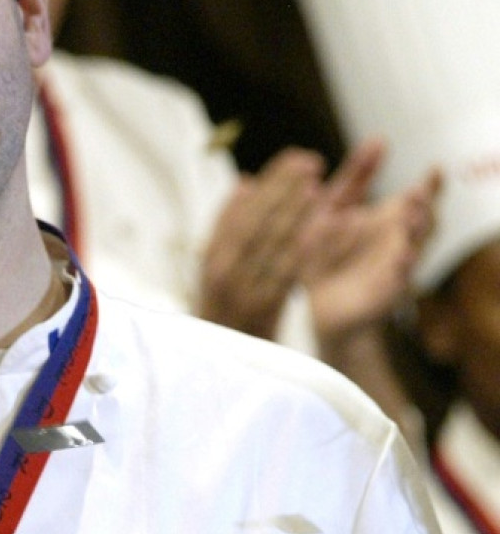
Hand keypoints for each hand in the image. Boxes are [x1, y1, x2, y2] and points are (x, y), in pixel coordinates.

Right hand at [197, 148, 324, 338]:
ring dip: (294, 214)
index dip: (272, 183)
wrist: (215, 374)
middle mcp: (223, 271)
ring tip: (318, 186)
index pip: (245, 210)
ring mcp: (242, 292)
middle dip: (284, 190)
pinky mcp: (263, 313)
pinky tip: (320, 230)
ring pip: (270, 245)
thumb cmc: (223, 314)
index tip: (297, 159)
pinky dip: (301, 249)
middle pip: (257, 222)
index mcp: (213, 257)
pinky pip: (284, 275)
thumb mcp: (218, 269)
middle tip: (312, 162)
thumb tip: (246, 182)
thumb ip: (229, 226)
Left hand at [303, 144, 439, 343]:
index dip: (431, 185)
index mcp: (390, 219)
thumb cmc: (328, 247)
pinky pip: (397, 282)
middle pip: (423, 222)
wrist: (310, 300)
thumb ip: (359, 174)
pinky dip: (401, 269)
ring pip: (415, 249)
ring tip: (410, 217)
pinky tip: (402, 255)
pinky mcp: (383, 294)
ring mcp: (395, 268)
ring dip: (414, 234)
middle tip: (418, 193)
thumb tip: (381, 139)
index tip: (436, 169)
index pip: (419, 199)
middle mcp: (398, 242)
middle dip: (423, 208)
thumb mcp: (339, 203)